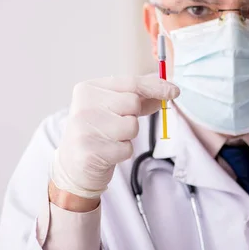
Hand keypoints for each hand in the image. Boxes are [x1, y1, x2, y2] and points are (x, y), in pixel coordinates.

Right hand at [51, 75, 179, 199]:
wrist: (74, 167)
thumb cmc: (99, 132)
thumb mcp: (113, 108)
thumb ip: (138, 96)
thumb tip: (167, 87)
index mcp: (88, 89)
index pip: (130, 82)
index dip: (156, 86)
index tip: (174, 91)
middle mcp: (83, 106)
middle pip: (132, 103)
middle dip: (133, 115)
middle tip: (116, 125)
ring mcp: (85, 128)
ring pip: (131, 126)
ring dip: (128, 136)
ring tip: (110, 139)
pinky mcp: (90, 151)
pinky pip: (127, 148)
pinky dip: (122, 152)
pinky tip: (107, 153)